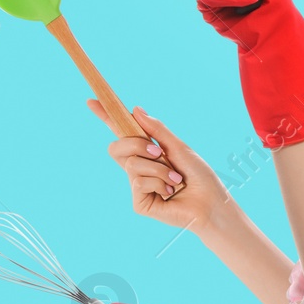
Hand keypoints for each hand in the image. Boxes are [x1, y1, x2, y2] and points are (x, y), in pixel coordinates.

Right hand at [88, 102, 230, 228]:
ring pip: (132, 164)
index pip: (123, 134)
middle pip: (116, 147)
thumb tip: (135, 109)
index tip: (92, 101)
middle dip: (136, 144)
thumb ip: (157, 130)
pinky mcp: (139, 202)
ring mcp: (138, 186)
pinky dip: (159, 182)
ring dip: (158, 168)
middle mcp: (139, 168)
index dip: (107, 117)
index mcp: (147, 153)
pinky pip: (138, 182)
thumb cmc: (199, 175)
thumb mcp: (178, 147)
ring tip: (175, 179)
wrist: (211, 202)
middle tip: (158, 152)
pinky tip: (170, 192)